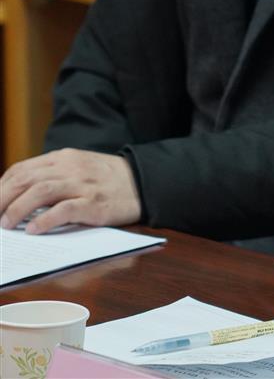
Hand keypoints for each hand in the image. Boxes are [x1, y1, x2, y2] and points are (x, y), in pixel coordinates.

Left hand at [0, 149, 140, 232]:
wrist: (143, 182)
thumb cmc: (107, 180)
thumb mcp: (78, 168)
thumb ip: (53, 175)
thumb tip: (19, 195)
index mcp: (63, 158)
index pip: (22, 169)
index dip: (1, 187)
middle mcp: (70, 168)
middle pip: (26, 179)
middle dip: (2, 199)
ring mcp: (83, 184)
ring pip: (40, 192)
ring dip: (17, 209)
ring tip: (6, 225)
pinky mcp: (94, 203)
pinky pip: (64, 209)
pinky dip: (45, 220)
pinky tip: (33, 230)